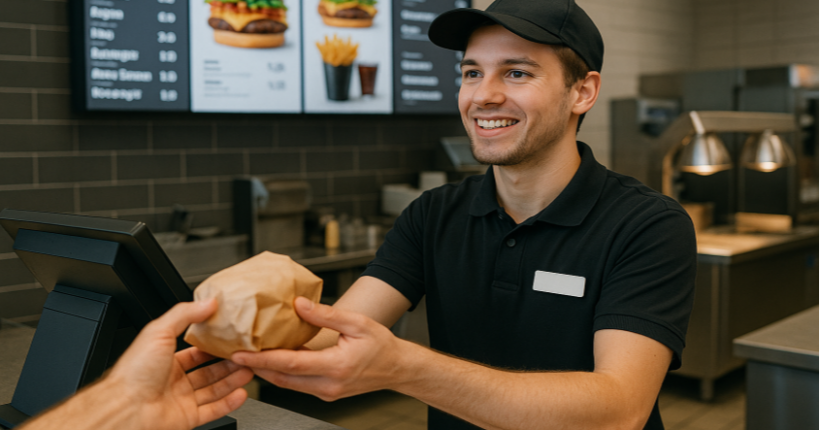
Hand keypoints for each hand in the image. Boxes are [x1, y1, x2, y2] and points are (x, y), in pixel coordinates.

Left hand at [106, 299, 254, 429]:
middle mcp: (173, 381)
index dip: (213, 345)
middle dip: (228, 363)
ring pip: (214, 390)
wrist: (125, 407)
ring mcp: (181, 400)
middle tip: (245, 355)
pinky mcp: (187, 417)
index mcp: (164, 360)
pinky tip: (241, 393)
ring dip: (233, 380)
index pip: (195, 351)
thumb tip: (208, 302)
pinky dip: (229, 403)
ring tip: (249, 370)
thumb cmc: (134, 373)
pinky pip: (213, 410)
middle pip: (208, 371)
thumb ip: (184, 314)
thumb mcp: (159, 331)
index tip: (230, 338)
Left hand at [232, 297, 407, 400]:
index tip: (241, 352)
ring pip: (288, 384)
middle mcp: (329, 384)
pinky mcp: (326, 393)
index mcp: (336, 366)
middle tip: (233, 355)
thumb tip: (299, 304)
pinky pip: (298, 385)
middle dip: (255, 367)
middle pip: (282, 379)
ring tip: (247, 357)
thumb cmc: (382, 346)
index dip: (263, 358)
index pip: (291, 364)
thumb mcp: (357, 323)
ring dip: (266, 372)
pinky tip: (272, 361)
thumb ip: (326, 314)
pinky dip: (282, 374)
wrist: (398, 368)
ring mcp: (326, 392)